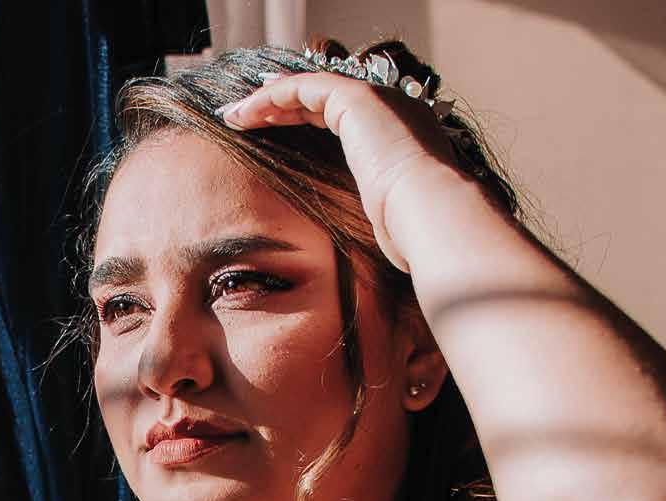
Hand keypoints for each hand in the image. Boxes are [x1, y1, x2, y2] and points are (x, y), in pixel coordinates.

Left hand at [215, 71, 466, 271]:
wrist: (433, 213)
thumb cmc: (412, 229)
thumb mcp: (382, 218)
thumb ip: (364, 212)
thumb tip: (345, 247)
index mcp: (401, 132)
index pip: (342, 114)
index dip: (301, 118)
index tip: (268, 130)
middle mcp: (392, 107)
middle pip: (322, 96)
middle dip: (278, 106)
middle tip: (243, 118)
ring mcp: (377, 99)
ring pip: (309, 87)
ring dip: (266, 100)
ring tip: (233, 116)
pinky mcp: (357, 99)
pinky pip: (303, 88)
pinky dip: (271, 98)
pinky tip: (245, 114)